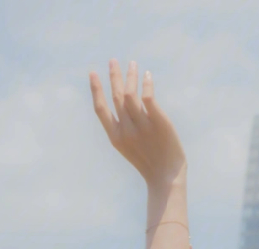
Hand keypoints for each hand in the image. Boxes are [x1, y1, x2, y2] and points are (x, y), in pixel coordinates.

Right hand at [89, 59, 186, 188]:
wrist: (166, 177)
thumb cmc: (148, 162)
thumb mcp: (130, 147)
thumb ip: (125, 127)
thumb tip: (124, 103)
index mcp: (115, 137)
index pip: (100, 109)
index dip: (95, 90)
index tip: (92, 73)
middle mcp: (126, 130)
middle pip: (116, 96)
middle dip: (113, 76)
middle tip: (113, 61)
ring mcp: (142, 126)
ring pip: (130, 94)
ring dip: (130, 76)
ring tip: (132, 64)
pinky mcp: (158, 122)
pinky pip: (148, 98)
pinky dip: (146, 84)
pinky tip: (147, 75)